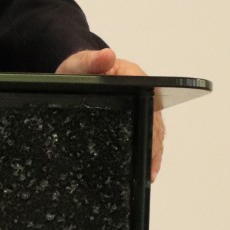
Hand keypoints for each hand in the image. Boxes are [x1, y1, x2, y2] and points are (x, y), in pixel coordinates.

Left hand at [56, 47, 164, 181]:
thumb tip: (107, 54)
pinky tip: (145, 169)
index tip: (150, 142)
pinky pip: (145, 132)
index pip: (149, 100)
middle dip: (153, 145)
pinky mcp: (135, 114)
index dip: (150, 122)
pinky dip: (147, 150)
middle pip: (153, 120)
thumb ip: (91, 60)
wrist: (76, 70)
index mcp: (134, 74)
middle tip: (149, 170)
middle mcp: (144, 90)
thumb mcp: (79, 63)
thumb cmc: (79, 67)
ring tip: (148, 175)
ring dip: (153, 152)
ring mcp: (141, 103)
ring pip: (153, 129)